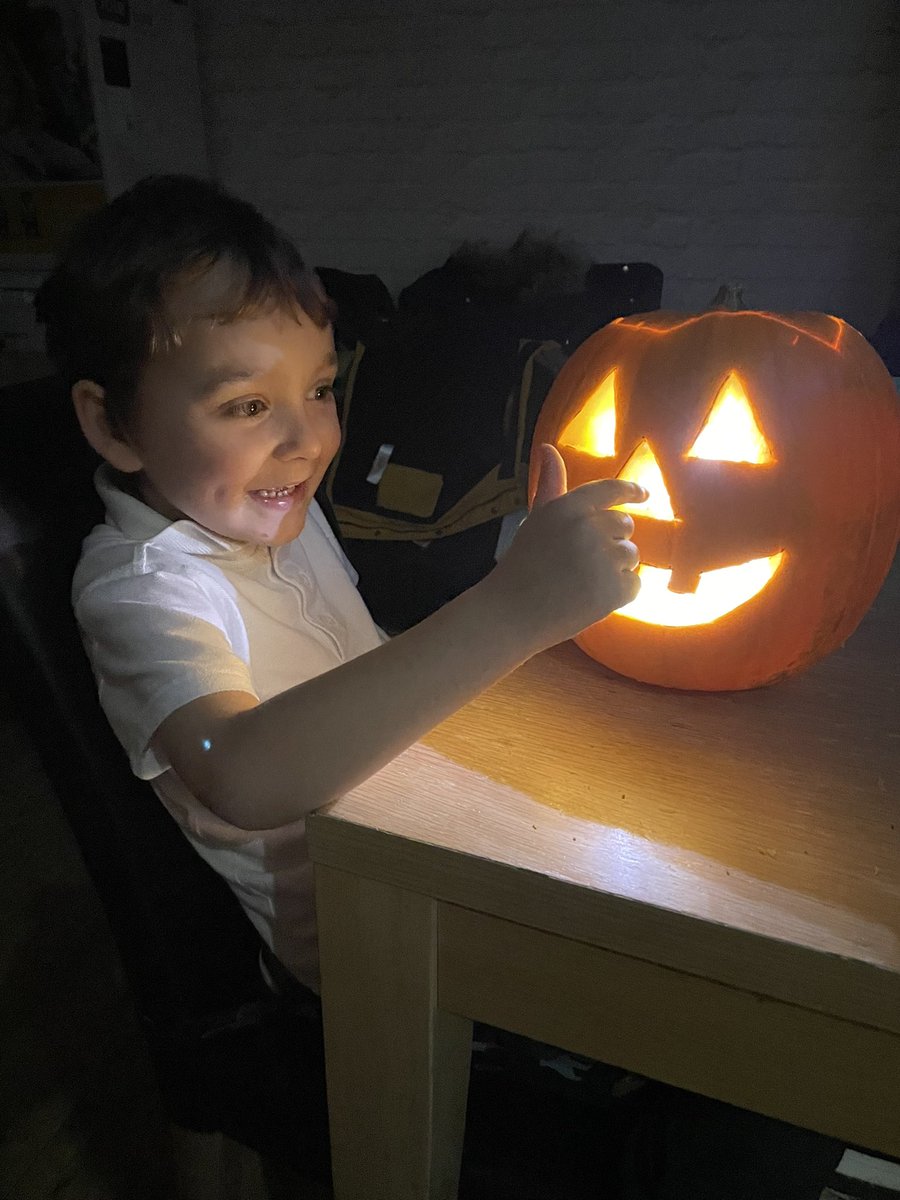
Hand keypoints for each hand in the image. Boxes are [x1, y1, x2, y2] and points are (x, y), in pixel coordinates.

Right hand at [485, 444, 644, 652]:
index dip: (631, 491)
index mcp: (567, 507)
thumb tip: (548, 447)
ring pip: (631, 556)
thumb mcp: (536, 520)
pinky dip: (620, 594)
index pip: (610, 490)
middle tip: (584, 563)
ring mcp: (604, 559)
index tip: (644, 495)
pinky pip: (635, 584)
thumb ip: (550, 485)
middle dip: (612, 542)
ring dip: (616, 569)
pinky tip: (592, 599)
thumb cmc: (521, 566)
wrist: (511, 615)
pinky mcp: (615, 589)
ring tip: (584, 583)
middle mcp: (588, 527)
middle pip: (625, 526)